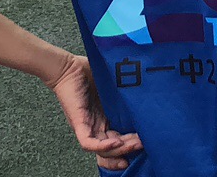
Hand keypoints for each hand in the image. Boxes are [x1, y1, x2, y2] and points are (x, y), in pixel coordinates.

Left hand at [44, 53, 143, 170]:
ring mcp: (87, 126)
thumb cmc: (90, 72)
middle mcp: (96, 126)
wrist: (68, 67)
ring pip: (102, 149)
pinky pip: (89, 143)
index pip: (118, 141)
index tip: (147, 141)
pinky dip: (103, 146)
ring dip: (120, 150)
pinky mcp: (78, 123)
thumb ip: (127, 91)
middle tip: (145, 142)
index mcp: (105, 120)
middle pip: (112, 148)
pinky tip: (116, 142)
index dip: (130, 145)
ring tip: (136, 143)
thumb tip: (148, 90)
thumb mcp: (114, 86)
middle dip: (130, 148)